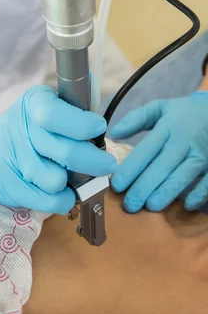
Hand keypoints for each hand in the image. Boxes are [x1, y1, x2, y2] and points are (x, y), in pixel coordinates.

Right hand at [0, 85, 116, 213]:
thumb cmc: (34, 128)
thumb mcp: (51, 108)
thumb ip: (73, 118)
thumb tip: (100, 134)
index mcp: (32, 104)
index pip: (53, 115)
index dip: (80, 125)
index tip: (99, 128)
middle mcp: (17, 128)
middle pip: (62, 152)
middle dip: (93, 161)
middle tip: (107, 165)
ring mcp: (8, 157)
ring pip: (54, 180)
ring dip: (74, 184)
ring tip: (80, 180)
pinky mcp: (5, 183)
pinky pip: (44, 200)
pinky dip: (61, 201)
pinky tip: (66, 194)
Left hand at [110, 93, 207, 212]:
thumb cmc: (184, 112)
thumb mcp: (160, 107)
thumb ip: (136, 118)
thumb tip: (114, 133)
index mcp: (167, 127)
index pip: (145, 151)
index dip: (130, 170)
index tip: (116, 185)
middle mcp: (184, 141)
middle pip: (161, 168)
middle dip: (143, 188)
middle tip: (129, 205)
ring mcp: (202, 153)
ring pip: (181, 177)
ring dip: (165, 194)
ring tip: (150, 207)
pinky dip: (199, 194)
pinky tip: (187, 205)